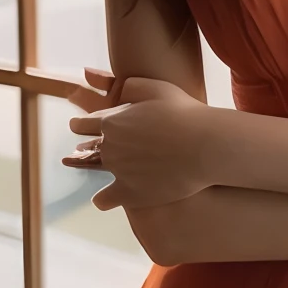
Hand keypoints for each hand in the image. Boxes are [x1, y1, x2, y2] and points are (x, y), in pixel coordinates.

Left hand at [65, 69, 216, 210]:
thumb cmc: (185, 112)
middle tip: (103, 147)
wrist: (205, 146)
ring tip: (117, 166)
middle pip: (88, 149)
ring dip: (103, 167)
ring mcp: (118, 172)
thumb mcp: (158, 87)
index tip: (81, 127)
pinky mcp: (129, 194)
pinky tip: (109, 195)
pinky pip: (103, 200)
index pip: (82, 124)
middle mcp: (109, 147)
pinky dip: (104, 198)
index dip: (81, 125)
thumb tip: (120, 91)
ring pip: (96, 172)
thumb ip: (132, 87)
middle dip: (90, 147)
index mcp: (112, 121)